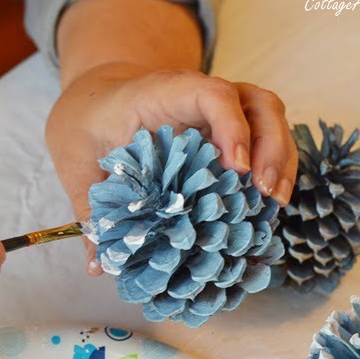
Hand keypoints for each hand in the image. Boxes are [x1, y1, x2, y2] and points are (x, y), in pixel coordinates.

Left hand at [45, 64, 297, 274]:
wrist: (96, 100)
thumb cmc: (88, 124)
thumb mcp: (77, 162)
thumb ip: (90, 209)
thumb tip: (99, 265)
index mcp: (160, 95)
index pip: (210, 93)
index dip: (231, 126)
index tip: (236, 167)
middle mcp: (199, 96)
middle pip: (256, 102)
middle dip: (271, 146)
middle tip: (265, 193)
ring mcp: (220, 111)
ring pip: (270, 116)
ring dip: (281, 158)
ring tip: (276, 202)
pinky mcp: (229, 130)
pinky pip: (265, 139)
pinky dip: (275, 167)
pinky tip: (270, 205)